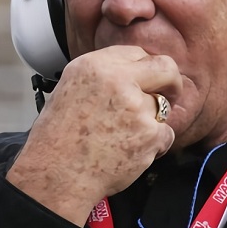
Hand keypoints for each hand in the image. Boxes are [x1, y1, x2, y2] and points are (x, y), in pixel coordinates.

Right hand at [7, 46, 179, 225]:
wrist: (55, 174)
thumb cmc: (57, 138)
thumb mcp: (68, 90)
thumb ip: (101, 77)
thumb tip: (131, 74)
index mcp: (93, 65)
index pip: (137, 52)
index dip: (144, 68)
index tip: (146, 80)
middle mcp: (117, 80)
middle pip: (165, 67)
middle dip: (171, 81)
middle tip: (168, 93)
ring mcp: (136, 107)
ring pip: (163, 107)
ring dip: (152, 122)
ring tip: (125, 137)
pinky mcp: (150, 134)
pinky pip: (166, 135)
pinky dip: (154, 146)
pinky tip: (129, 152)